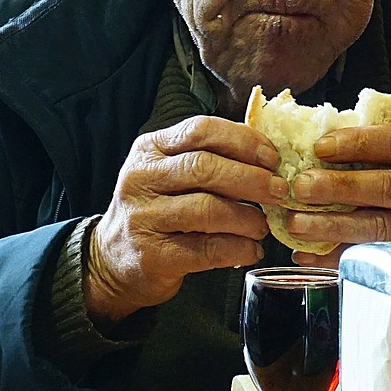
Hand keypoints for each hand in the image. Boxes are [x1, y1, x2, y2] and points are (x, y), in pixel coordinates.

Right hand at [88, 116, 286, 325]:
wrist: (112, 260)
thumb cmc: (155, 210)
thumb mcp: (169, 173)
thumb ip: (208, 158)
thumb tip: (267, 155)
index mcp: (150, 149)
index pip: (201, 130)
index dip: (242, 141)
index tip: (271, 157)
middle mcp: (141, 178)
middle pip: (205, 167)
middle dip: (251, 178)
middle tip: (278, 190)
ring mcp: (144, 218)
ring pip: (208, 209)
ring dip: (247, 217)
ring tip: (264, 225)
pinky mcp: (153, 256)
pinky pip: (207, 249)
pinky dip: (238, 249)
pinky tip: (251, 250)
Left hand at [278, 124, 390, 266]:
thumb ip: (390, 153)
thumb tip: (320, 152)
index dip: (359, 143)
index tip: (320, 147)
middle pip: (390, 188)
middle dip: (339, 187)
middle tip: (301, 187)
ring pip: (382, 229)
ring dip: (333, 227)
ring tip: (297, 224)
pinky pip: (379, 260)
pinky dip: (340, 258)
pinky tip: (312, 255)